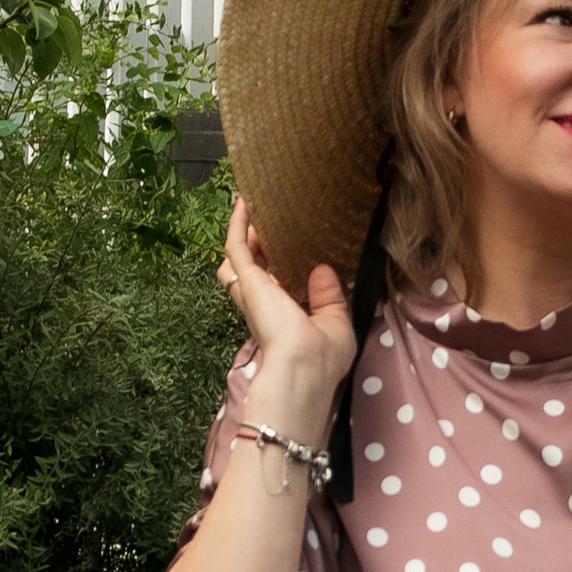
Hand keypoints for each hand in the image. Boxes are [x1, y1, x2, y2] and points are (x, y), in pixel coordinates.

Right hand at [217, 198, 357, 421]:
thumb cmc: (321, 357)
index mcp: (283, 318)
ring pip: (238, 257)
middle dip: (257, 246)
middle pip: (252, 270)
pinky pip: (236, 246)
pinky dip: (237, 225)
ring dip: (242, 234)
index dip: (278, 267)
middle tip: (268, 220)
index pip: (276, 288)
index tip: (291, 246)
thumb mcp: (335, 323)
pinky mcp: (248, 280)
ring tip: (254, 207)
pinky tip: (244, 202)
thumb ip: (329, 295)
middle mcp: (264, 304)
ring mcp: (252, 292)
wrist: (303, 368)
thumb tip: (323, 270)